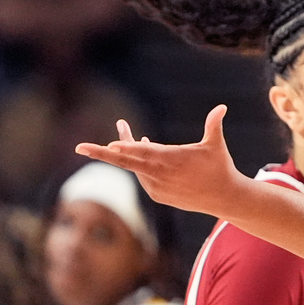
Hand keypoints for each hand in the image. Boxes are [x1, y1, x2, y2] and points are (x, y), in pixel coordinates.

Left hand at [75, 104, 241, 216]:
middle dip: (100, 154)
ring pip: (135, 167)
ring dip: (127, 154)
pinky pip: (143, 177)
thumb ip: (214, 125)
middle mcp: (160, 175)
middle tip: (80, 147)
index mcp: (172, 159)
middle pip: (125, 162)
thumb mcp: (216, 145)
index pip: (144, 152)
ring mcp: (157, 187)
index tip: (111, 145)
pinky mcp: (158, 195)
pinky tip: (142, 153)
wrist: (224, 198)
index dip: (127, 147)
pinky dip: (139, 166)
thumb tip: (222, 106)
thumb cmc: (220, 167)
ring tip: (119, 142)